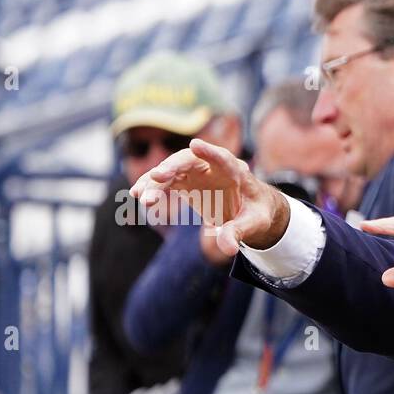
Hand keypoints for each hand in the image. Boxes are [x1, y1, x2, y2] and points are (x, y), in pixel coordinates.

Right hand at [130, 138, 289, 256]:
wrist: (249, 210)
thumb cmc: (256, 213)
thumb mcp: (254, 224)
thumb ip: (239, 232)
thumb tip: (227, 248)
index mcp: (236, 173)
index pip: (224, 159)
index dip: (211, 152)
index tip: (195, 145)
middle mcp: (213, 167)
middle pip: (190, 161)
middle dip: (173, 167)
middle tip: (157, 176)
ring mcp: (197, 173)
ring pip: (172, 171)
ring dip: (156, 182)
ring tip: (141, 196)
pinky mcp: (185, 182)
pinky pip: (166, 182)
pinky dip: (153, 188)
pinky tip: (137, 195)